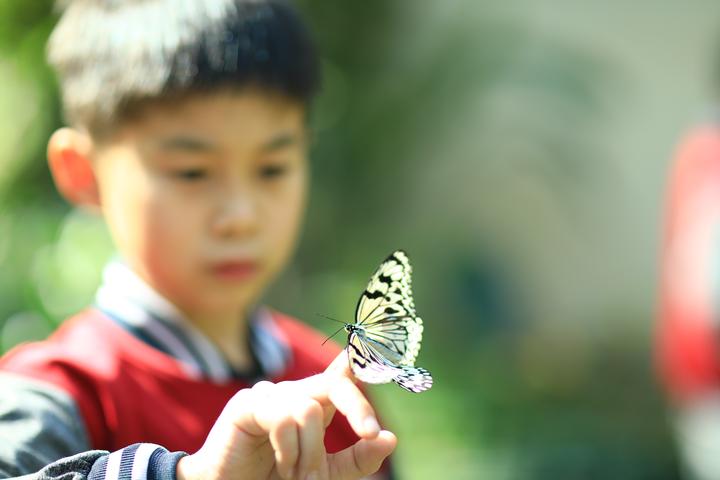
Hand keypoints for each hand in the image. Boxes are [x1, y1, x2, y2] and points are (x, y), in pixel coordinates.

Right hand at [176, 351, 396, 479]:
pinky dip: (287, 449)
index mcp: (318, 405)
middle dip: (358, 407)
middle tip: (373, 433)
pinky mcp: (247, 404)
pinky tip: (279, 462)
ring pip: (309, 411)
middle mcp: (297, 394)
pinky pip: (283, 418)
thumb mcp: (327, 474)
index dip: (360, 353)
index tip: (379, 339)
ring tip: (296, 473)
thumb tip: (390, 438)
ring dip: (309, 453)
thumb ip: (358, 459)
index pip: (342, 372)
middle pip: (336, 384)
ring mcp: (272, 395)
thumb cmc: (278, 479)